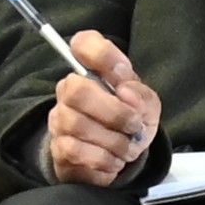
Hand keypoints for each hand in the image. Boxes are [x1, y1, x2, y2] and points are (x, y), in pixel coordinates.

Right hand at [42, 27, 163, 188]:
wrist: (117, 157)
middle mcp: (68, 91)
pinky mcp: (58, 150)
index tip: (123, 74)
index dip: (104, 55)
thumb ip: (141, 95)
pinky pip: (77, 153)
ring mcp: (60, 121)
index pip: (84, 43)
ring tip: (127, 148)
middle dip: (114, 112)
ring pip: (78, 125)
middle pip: (77, 91)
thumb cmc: (129, 122)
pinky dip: (104, 160)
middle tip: (134, 125)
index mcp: (92, 70)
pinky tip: (113, 160)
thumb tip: (126, 94)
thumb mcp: (146, 106)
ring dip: (114, 141)